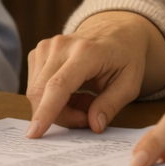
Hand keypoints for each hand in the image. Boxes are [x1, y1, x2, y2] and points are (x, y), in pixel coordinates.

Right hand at [24, 11, 164, 137]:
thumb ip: (111, 105)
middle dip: (60, 116)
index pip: (58, 85)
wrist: (117, 32)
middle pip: (42, 92)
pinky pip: (36, 86)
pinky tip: (73, 93)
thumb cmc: (126, 58)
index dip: (46, 111)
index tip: (34, 133)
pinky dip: (52, 98)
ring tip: (84, 101)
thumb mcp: (130, 84)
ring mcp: (46, 47)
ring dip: (58, 107)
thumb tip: (94, 125)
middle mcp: (61, 46)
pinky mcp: (39, 52)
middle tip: (86, 118)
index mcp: (86, 52)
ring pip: (36, 92)